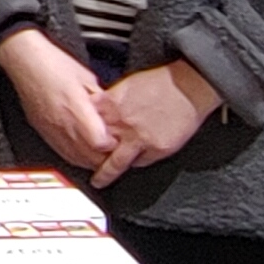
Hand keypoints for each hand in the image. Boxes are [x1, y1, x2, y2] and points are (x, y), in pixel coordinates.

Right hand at [0, 27, 113, 172]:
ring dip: (91, 159)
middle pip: (89, 156)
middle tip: (114, 147)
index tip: (118, 138)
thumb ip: (100, 99)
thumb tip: (112, 112)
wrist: (25, 61)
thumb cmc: (54, 64)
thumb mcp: (87, 77)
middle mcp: (63, 123)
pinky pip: (63, 153)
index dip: (112, 143)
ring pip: (76, 158)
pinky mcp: (43, 131)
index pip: (98, 142)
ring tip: (100, 151)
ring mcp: (51, 130)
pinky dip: (76, 156)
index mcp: (76, 107)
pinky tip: (83, 151)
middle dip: (105, 155)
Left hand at [90, 60, 219, 187]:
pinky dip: (134, 164)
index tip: (75, 141)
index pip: (86, 124)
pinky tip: (130, 167)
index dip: (80, 134)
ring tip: (97, 182)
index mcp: (111, 104)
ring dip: (104, 174)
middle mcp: (121, 123)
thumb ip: (110, 101)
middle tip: (82, 166)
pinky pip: (140, 163)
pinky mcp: (156, 149)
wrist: (188, 86)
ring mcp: (138, 138)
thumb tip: (98, 111)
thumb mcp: (126, 85)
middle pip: (97, 147)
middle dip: (88, 157)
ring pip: (114, 163)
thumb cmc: (160, 82)